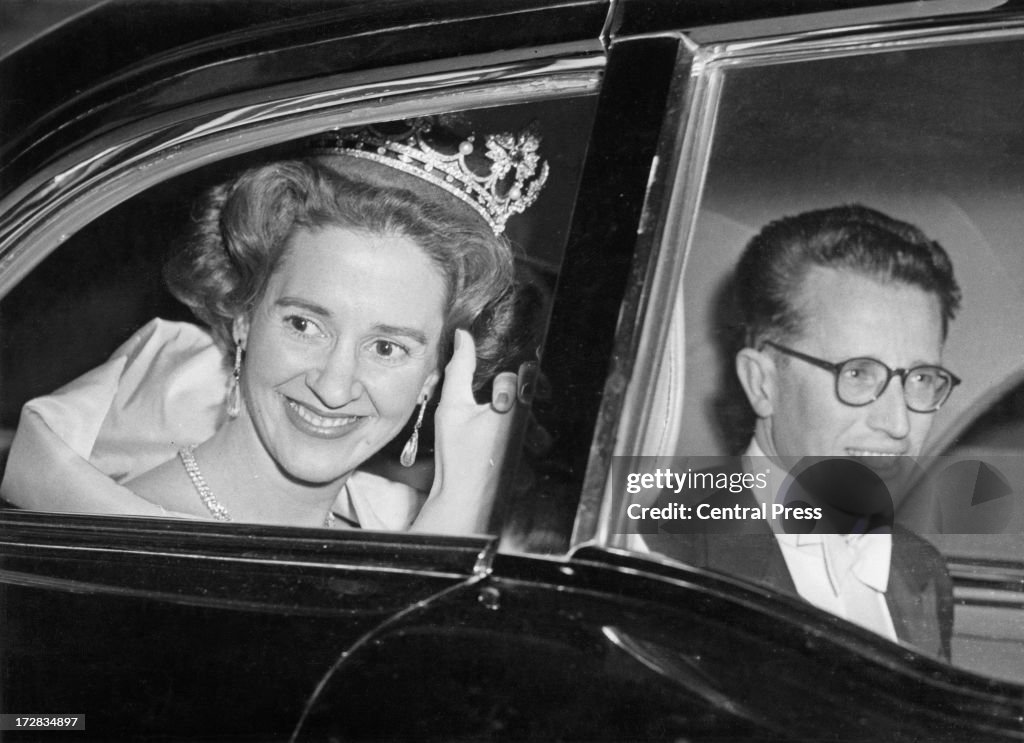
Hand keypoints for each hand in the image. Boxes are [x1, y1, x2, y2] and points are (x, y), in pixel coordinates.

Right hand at [410, 329, 525, 534]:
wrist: (463, 493)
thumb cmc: (456, 453)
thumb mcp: (453, 406)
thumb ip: (459, 368)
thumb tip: (463, 336)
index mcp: (514, 407)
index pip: (517, 376)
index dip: (500, 382)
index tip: (490, 397)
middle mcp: (529, 420)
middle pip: (528, 389)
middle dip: (509, 393)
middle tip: (492, 409)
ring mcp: (531, 436)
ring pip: (530, 407)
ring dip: (514, 408)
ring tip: (493, 425)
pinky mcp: (529, 448)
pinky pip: (529, 426)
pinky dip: (515, 424)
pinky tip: (496, 435)